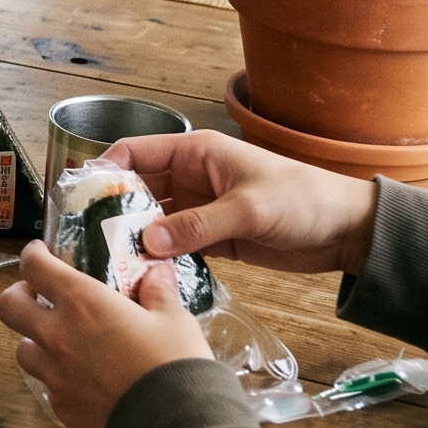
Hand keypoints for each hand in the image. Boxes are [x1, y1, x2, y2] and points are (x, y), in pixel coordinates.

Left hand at [0, 242, 211, 427]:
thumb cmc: (175, 366)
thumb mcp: (174, 319)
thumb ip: (157, 292)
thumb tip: (156, 274)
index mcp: (81, 302)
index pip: (34, 266)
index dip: (32, 255)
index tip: (40, 254)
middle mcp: (57, 335)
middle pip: (8, 306)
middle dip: (19, 296)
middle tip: (39, 297)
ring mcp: (55, 375)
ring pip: (23, 350)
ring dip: (36, 341)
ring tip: (64, 343)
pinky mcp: (62, 409)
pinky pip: (47, 387)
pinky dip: (57, 379)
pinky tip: (84, 380)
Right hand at [104, 129, 377, 274]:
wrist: (348, 231)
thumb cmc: (302, 200)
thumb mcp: (248, 209)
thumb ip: (197, 225)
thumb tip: (146, 243)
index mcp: (195, 153)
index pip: (135, 152)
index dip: (105, 170)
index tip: (80, 196)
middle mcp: (190, 178)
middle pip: (137, 189)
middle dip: (112, 210)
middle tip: (87, 238)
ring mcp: (199, 210)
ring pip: (151, 221)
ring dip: (133, 238)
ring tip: (107, 261)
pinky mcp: (212, 239)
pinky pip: (173, 246)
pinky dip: (157, 258)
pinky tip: (140, 274)